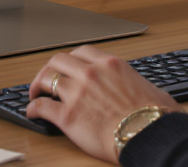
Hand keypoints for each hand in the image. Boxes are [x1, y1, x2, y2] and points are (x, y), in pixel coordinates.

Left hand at [27, 45, 181, 162]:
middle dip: (50, 68)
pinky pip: (42, 106)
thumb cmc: (154, 116)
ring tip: (34, 94)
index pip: (81, 52)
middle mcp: (91, 73)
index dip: (70, 59)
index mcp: (110, 64)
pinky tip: (33, 112)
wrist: (149, 135)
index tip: (68, 66)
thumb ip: (135, 84)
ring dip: (37, 85)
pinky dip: (33, 108)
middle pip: (58, 60)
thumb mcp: (149, 88)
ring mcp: (77, 93)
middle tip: (46, 79)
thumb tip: (145, 92)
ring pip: (46, 79)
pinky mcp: (67, 116)